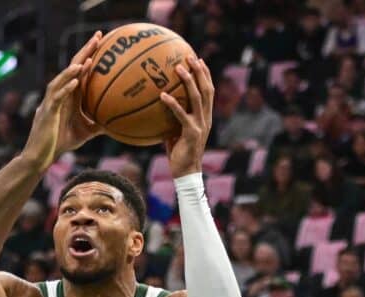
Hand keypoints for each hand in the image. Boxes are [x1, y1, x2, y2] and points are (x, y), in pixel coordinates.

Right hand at [22, 32, 104, 171]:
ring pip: (61, 80)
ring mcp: (50, 103)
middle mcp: (58, 96)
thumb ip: (97, 125)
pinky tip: (76, 80)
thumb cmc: (59, 145)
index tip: (101, 44)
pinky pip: (56, 97)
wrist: (39, 157)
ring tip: (87, 59)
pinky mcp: (46, 113)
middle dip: (85, 52)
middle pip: (71, 69)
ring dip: (73, 69)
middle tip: (98, 37)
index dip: (89, 56)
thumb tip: (117, 123)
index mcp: (67, 98)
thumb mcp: (84, 133)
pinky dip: (66, 88)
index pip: (79, 72)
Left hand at [160, 57, 213, 178]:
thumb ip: (171, 119)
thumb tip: (155, 108)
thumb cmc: (178, 153)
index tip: (198, 60)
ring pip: (198, 97)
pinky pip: (181, 115)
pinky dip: (173, 104)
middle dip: (199, 71)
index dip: (205, 74)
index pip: (209, 90)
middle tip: (190, 55)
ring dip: (188, 81)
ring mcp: (200, 125)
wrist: (186, 172)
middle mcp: (206, 118)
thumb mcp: (175, 132)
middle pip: (207, 89)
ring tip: (178, 67)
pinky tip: (162, 95)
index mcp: (205, 116)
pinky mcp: (191, 133)